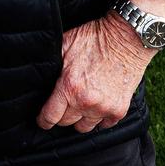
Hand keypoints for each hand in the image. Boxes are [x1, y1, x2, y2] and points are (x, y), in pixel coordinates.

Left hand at [37, 14, 153, 133]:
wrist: (125, 39)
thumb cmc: (94, 38)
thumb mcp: (65, 45)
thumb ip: (52, 64)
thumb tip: (39, 74)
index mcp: (69, 86)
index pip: (50, 116)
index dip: (43, 120)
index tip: (42, 120)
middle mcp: (86, 101)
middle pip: (66, 123)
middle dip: (61, 115)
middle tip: (62, 105)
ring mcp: (104, 108)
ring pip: (84, 127)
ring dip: (80, 118)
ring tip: (79, 105)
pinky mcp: (119, 110)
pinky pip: (104, 125)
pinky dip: (99, 118)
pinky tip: (96, 106)